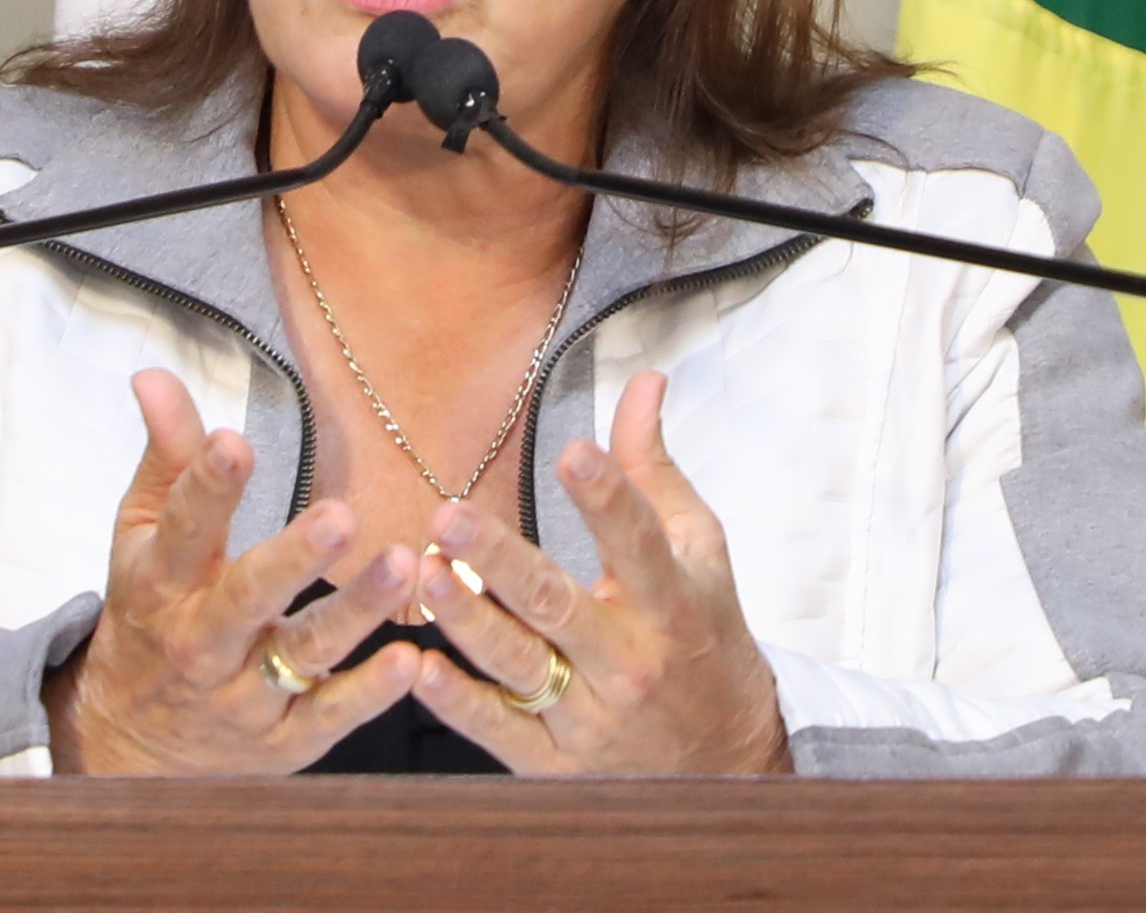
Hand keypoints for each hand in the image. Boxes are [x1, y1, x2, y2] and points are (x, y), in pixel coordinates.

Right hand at [43, 370, 421, 772]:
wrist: (131, 738)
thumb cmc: (151, 613)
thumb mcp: (142, 536)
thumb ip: (166, 458)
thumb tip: (155, 374)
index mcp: (164, 581)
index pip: (182, 527)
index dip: (205, 485)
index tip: (234, 442)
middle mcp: (202, 641)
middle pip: (247, 598)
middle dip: (293, 559)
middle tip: (341, 516)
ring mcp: (243, 695)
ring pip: (302, 653)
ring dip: (354, 612)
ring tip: (402, 566)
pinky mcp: (283, 740)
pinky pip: (330, 715)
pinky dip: (369, 693)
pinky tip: (410, 661)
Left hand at [407, 370, 790, 773]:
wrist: (727, 761)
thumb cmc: (703, 635)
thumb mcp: (697, 550)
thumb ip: (654, 468)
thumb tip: (644, 380)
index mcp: (670, 602)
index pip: (639, 542)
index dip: (608, 497)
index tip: (573, 451)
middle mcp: (629, 660)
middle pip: (558, 605)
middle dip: (500, 561)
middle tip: (448, 517)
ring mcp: (591, 717)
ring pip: (520, 666)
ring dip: (467, 622)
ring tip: (423, 574)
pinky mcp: (558, 763)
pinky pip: (500, 731)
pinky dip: (459, 704)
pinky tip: (418, 668)